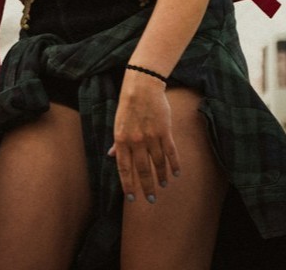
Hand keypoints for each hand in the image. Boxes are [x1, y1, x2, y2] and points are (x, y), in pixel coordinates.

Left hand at [108, 71, 179, 203]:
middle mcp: (136, 140)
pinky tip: (176, 174)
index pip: (124, 167)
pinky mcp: (165, 132)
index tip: (131, 198)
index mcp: (121, 139)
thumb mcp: (118, 123)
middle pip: (142, 169)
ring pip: (157, 163)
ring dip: (160, 177)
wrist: (142, 87)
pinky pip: (170, 153)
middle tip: (151, 200)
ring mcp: (151, 137)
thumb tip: (111, 156)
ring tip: (162, 186)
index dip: (128, 184)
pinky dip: (174, 165)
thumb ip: (117, 142)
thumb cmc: (127, 106)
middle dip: (146, 187)